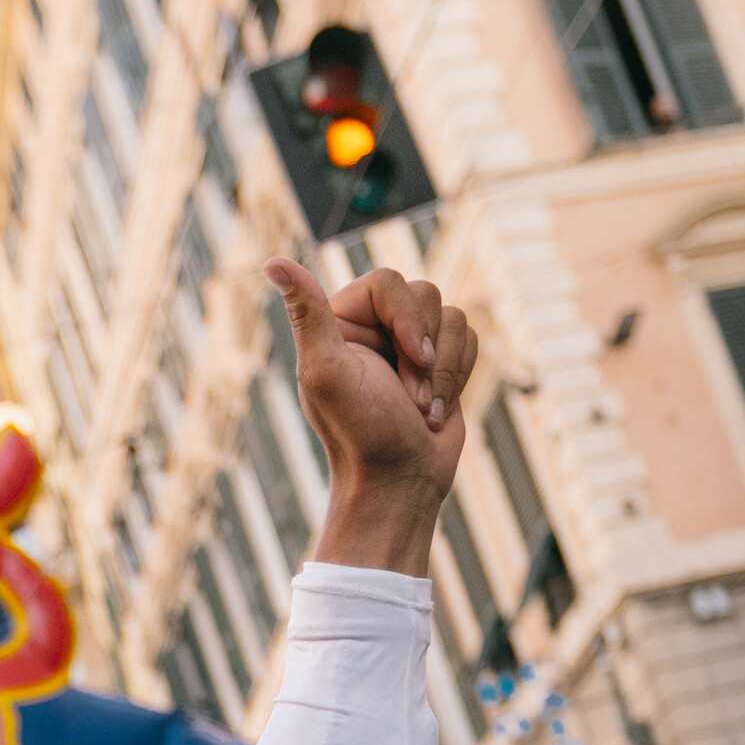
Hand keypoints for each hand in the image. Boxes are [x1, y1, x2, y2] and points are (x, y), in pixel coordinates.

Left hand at [265, 259, 472, 575]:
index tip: (413, 359)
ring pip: (455, 316)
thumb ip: (306, 314)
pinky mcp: (441, 363)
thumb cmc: (360, 432)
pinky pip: (470, 339)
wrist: (399, 482)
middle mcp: (374, 327)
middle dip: (426, 352)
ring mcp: (409, 344)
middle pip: (427, 293)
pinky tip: (437, 411)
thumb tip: (273, 263)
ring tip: (423, 410)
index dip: (407, 318)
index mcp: (340, 322)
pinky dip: (461, 376)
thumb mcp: (326, 371)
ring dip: (447, 370)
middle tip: (409, 397)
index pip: (389, 281)